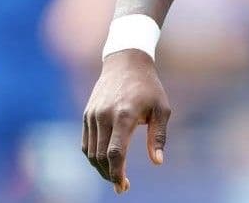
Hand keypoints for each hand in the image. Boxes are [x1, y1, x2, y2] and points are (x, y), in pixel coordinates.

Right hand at [82, 50, 171, 192]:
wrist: (126, 61)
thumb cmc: (149, 87)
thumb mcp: (162, 108)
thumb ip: (158, 136)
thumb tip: (157, 162)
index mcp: (124, 115)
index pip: (115, 152)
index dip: (117, 173)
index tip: (122, 187)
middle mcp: (104, 115)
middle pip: (100, 156)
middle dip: (110, 175)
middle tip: (122, 186)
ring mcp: (92, 115)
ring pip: (90, 152)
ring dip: (100, 168)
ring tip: (115, 175)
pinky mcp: (86, 114)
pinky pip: (86, 142)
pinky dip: (93, 156)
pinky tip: (105, 162)